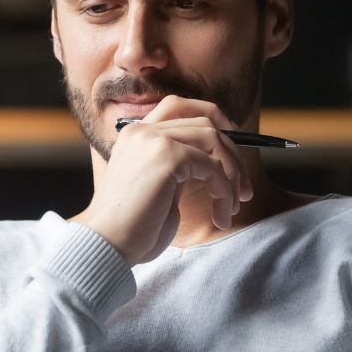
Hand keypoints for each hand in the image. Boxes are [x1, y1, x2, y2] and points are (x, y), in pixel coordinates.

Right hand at [74, 96, 253, 265]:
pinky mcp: (167, 155)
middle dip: (233, 154)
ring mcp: (154, 139)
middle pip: (205, 121)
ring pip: (214, 139)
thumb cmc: (132, 229)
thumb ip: (179, 168)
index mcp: (136, 135)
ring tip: (232, 206)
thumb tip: (217, 163)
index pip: (180, 107)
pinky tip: (220, 213)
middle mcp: (143, 130)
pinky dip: (224, 190)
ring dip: (233, 174)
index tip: (234, 151)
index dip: (215, 120)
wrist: (108, 245)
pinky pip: (212, 166)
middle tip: (244, 190)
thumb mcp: (159, 188)